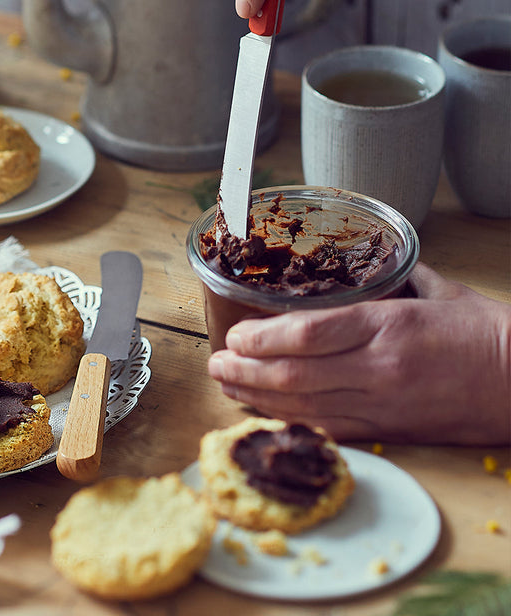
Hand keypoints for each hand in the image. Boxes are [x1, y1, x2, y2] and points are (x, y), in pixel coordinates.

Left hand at [207, 263, 510, 444]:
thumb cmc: (487, 333)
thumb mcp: (440, 292)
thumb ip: (394, 280)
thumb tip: (365, 265)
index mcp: (388, 326)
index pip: (308, 334)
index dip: (262, 338)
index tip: (234, 336)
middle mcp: (378, 368)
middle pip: (294, 375)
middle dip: (245, 371)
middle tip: (214, 365)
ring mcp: (382, 404)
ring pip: (304, 407)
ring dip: (257, 399)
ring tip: (226, 388)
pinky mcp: (389, 431)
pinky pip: (330, 430)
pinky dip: (292, 422)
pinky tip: (266, 414)